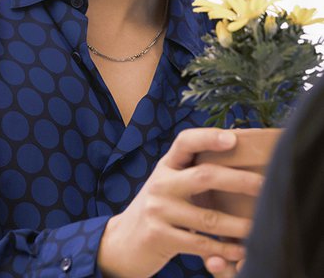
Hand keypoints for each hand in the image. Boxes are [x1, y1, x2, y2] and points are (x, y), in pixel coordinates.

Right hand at [98, 128, 262, 277]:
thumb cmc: (158, 209)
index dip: (208, 137)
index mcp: (165, 166)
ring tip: (262, 224)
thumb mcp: (167, 184)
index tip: (233, 138)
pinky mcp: (160, 237)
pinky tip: (240, 250)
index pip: (185, 141)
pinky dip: (224, 249)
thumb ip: (190, 172)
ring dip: (240, 225)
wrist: (122, 242)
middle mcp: (161, 184)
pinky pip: (201, 244)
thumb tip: (233, 154)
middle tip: (265, 185)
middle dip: (239, 180)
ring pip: (209, 217)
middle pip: (204, 176)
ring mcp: (159, 211)